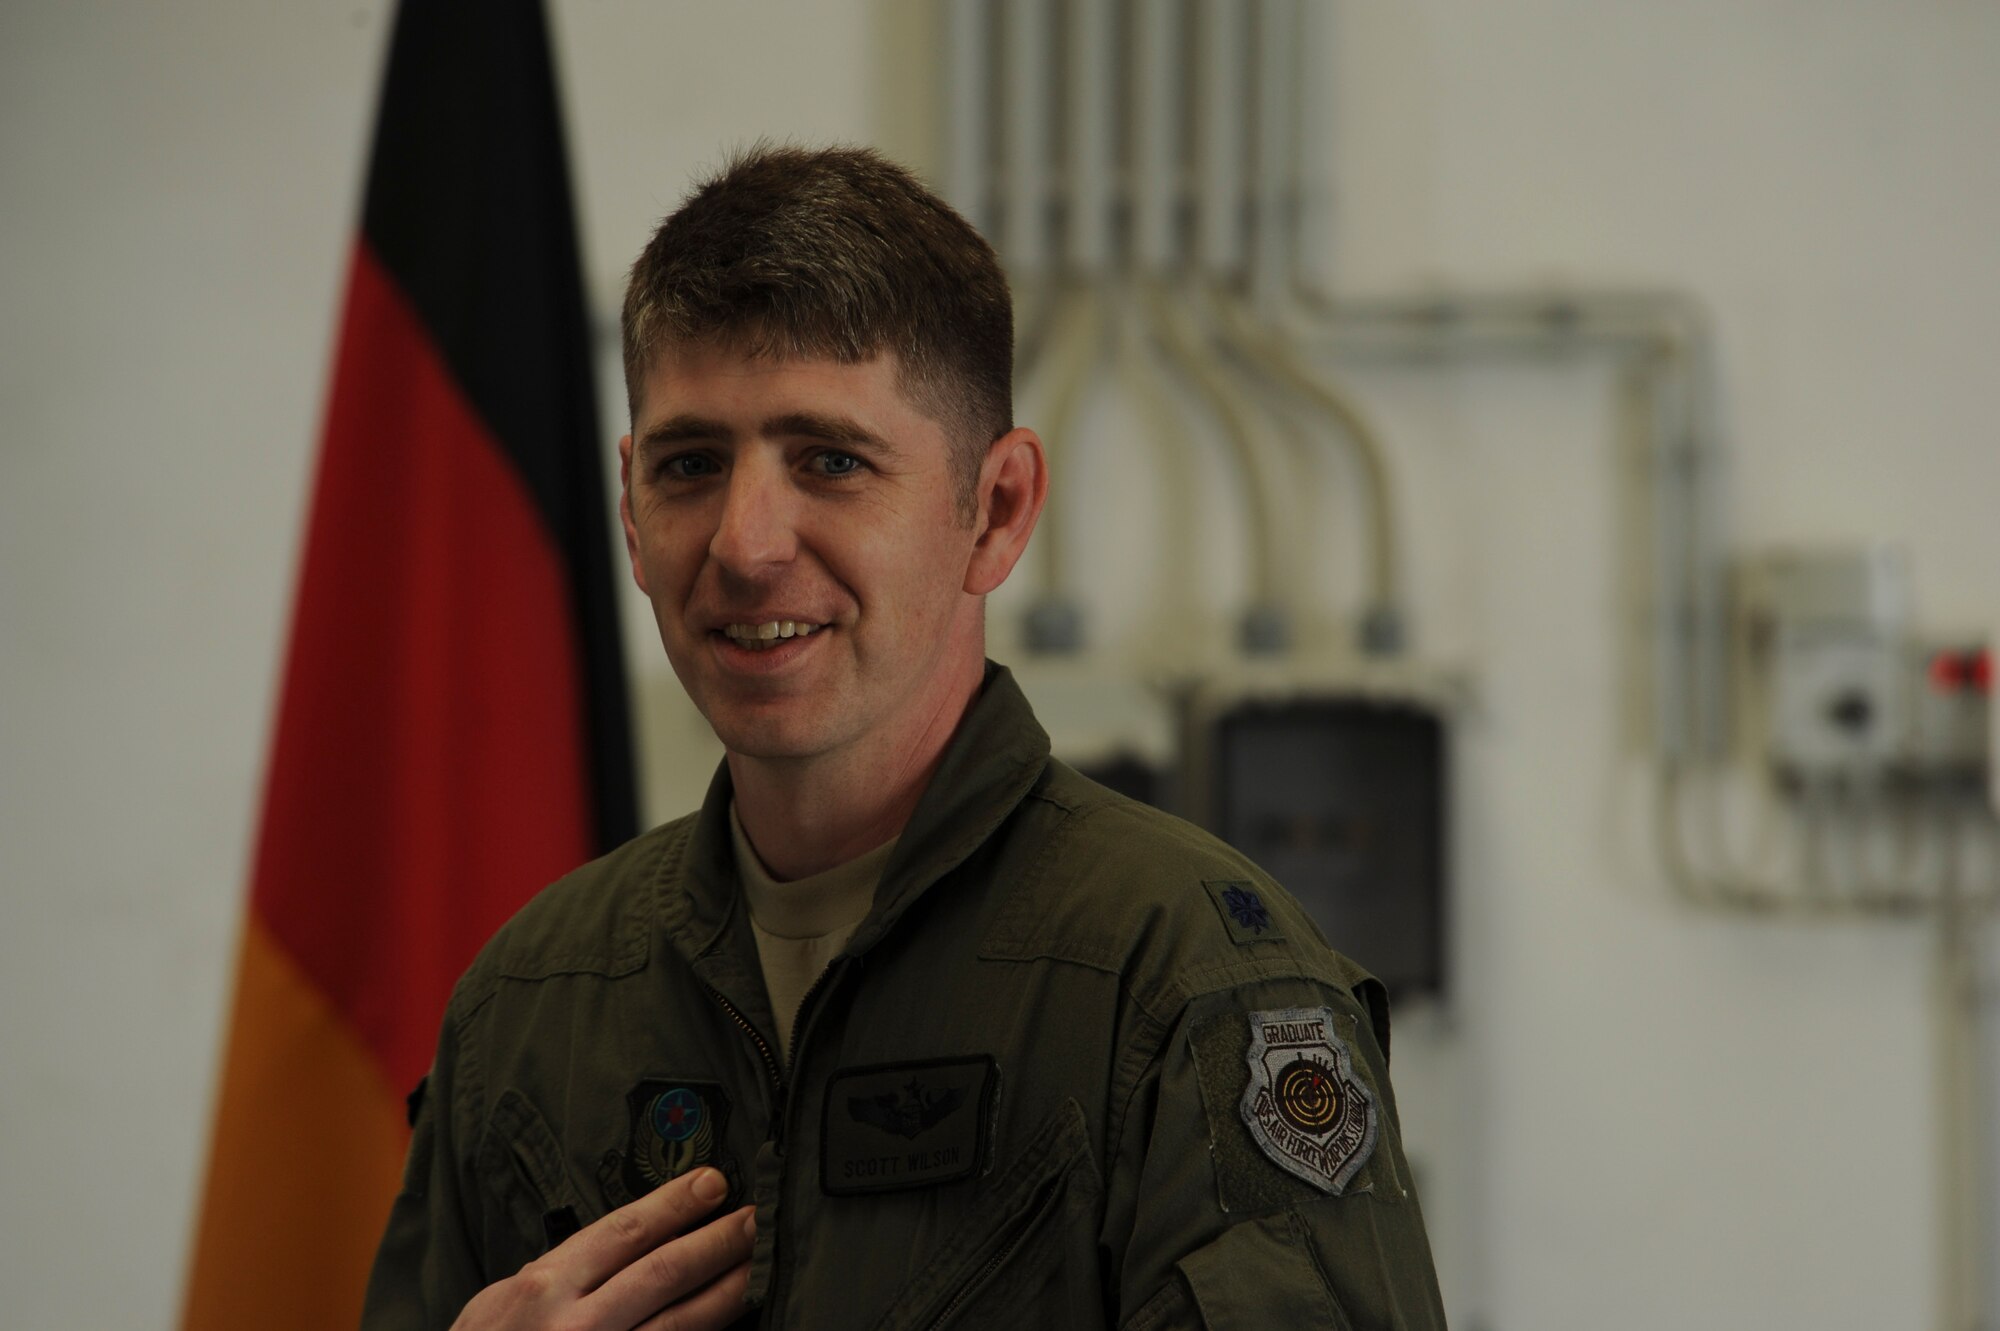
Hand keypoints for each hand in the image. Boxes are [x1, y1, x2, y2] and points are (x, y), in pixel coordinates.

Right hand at [450, 1167, 754, 1329]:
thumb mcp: (502, 1301)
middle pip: (665, 1271)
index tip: (714, 1182)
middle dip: (718, 1239)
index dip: (676, 1203)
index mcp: (546, 1287)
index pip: (626, 1231)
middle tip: (757, 1216)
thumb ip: (556, 1272)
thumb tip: (621, 1240)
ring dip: (729, 1288)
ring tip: (759, 1261)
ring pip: (683, 1322)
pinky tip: (733, 1317)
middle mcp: (577, 1325)